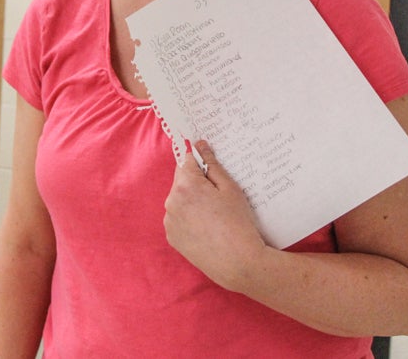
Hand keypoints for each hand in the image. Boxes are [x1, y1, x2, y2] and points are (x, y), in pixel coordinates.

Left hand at [163, 140, 266, 291]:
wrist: (238, 262)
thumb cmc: (238, 223)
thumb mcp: (230, 189)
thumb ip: (212, 165)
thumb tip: (199, 145)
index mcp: (185, 186)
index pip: (187, 161)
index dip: (200, 162)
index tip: (210, 167)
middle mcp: (171, 201)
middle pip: (181, 181)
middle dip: (196, 183)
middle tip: (218, 196)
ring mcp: (169, 220)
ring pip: (179, 200)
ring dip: (190, 201)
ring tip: (213, 214)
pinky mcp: (171, 236)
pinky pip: (178, 219)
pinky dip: (188, 218)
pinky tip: (206, 227)